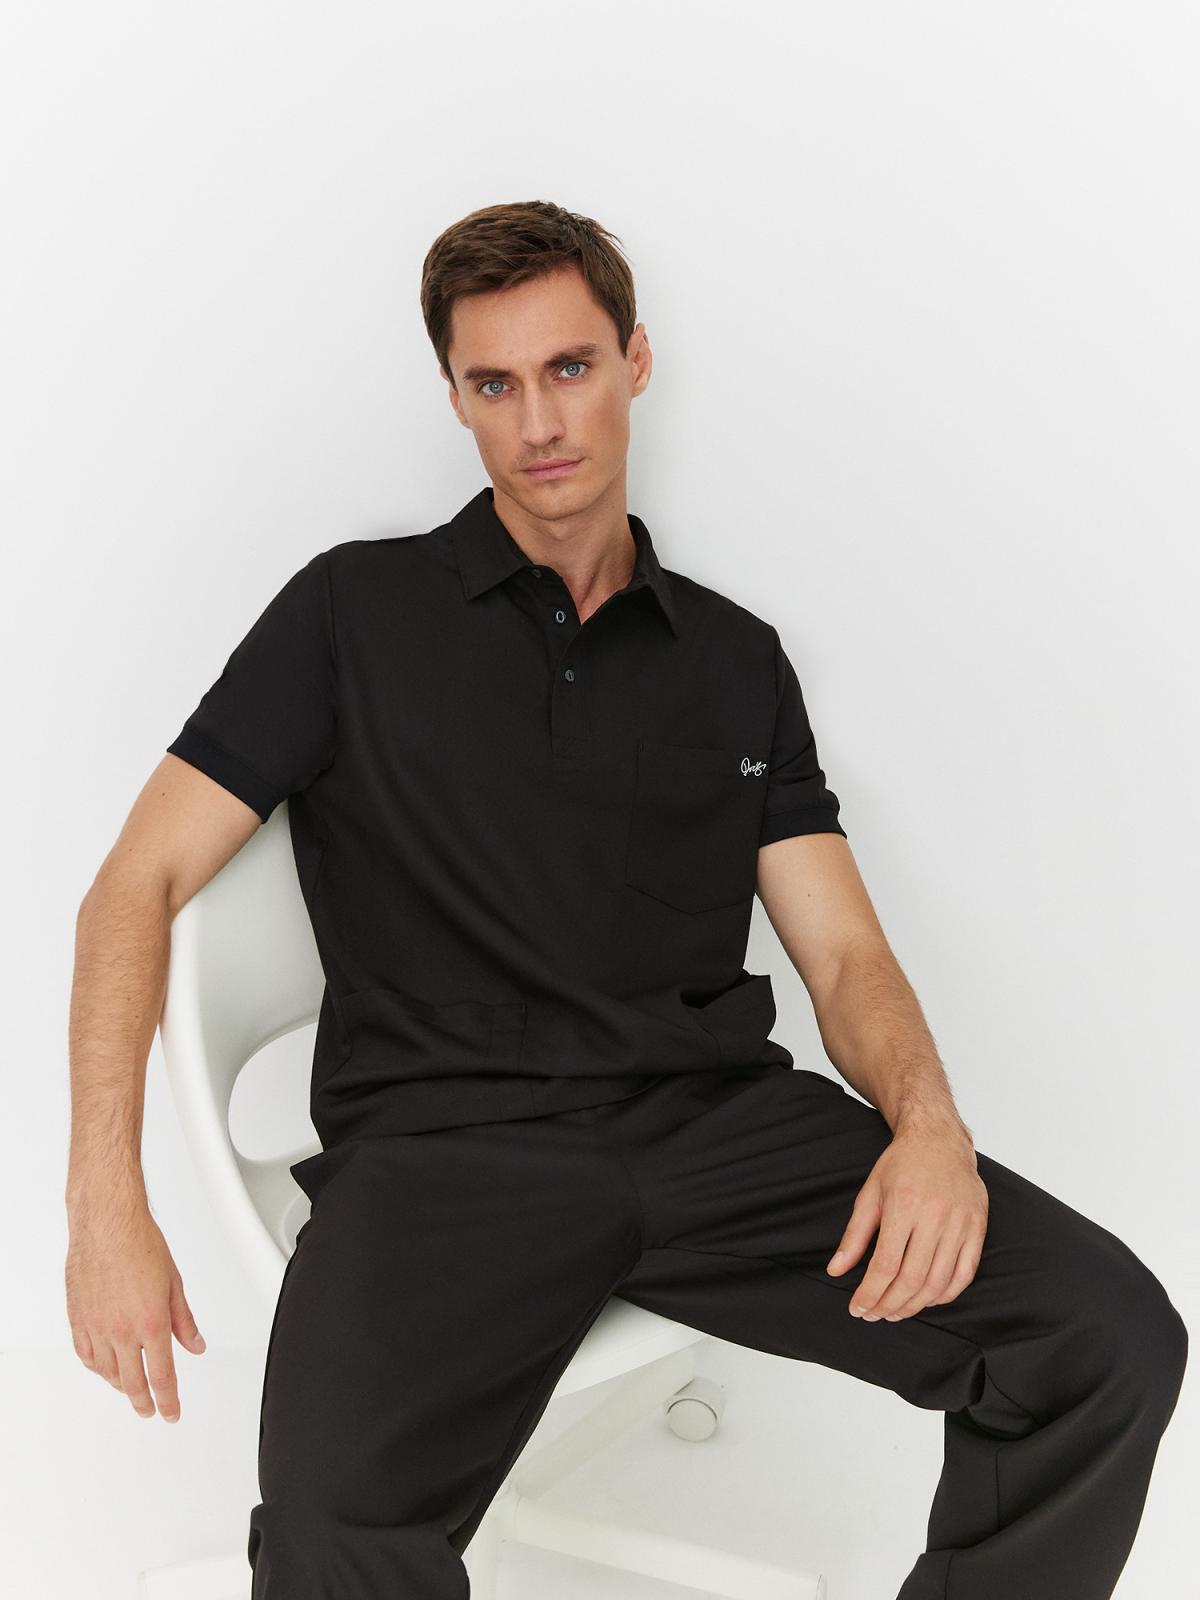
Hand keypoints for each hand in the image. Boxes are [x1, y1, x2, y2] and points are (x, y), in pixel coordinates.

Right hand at [65, 1194, 205, 1421]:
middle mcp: (122, 1331)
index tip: (172, 1413)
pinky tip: (105, 1370)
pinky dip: (98, 1369)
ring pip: (108, 1373)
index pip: (162, 1377)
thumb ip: (184, 1320)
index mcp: (151, 1323)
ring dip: (122, 1387)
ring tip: (132, 1391)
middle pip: (133, 1383)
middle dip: (145, 1402)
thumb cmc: (140, 1245)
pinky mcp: (78, 1320)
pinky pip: (87, 1356)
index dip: (168, 1401)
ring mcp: (97, 1327)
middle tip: (152, 1411)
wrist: (107, 1225)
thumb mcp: (174, 1283)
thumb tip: (196, 1345)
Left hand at [825, 1122, 988, 1320]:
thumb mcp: (870, 1193)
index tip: (857, 1308)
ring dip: (915, 1305)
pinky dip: (945, 1294)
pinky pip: (965, 1274)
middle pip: (912, 1278)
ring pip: (938, 1281)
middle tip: (874, 1314)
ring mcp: (960, 1223)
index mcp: (904, 1205)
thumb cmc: (901, 1164)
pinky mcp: (977, 1227)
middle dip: (889, 1304)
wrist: (939, 1138)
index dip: (870, 1293)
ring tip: (895, 1311)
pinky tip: (926, 1299)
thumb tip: (836, 1270)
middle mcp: (935, 1216)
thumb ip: (854, 1235)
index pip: (885, 1265)